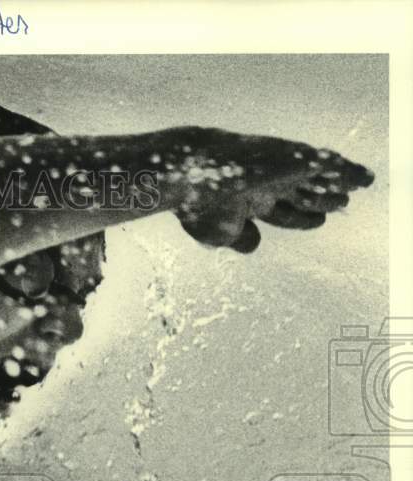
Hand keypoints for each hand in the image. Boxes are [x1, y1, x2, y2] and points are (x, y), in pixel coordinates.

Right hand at [174, 131, 373, 252]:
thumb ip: (239, 239)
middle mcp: (266, 184)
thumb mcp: (218, 234)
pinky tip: (363, 178)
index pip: (282, 212)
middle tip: (341, 203)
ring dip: (339, 183)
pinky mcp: (293, 157)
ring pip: (317, 178)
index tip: (319, 221)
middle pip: (301, 194)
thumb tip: (254, 246)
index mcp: (249, 202)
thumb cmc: (200, 204)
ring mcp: (280, 169)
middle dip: (321, 200)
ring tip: (360, 183)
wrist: (194, 173)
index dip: (301, 218)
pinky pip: (328, 164)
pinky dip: (346, 171)